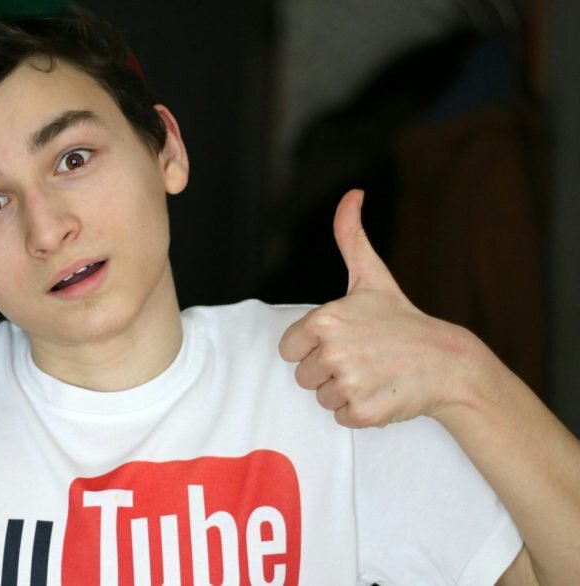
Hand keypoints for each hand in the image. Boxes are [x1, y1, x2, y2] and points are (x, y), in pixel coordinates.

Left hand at [278, 190, 482, 427]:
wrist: (448, 363)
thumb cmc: (403, 320)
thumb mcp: (372, 277)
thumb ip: (350, 236)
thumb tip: (352, 194)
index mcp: (324, 319)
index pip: (289, 348)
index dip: (313, 348)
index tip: (343, 341)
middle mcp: (332, 351)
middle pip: (304, 376)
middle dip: (328, 371)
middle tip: (363, 358)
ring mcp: (349, 382)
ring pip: (321, 397)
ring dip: (344, 391)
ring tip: (374, 374)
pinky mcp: (363, 411)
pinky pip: (341, 417)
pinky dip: (360, 411)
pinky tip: (382, 392)